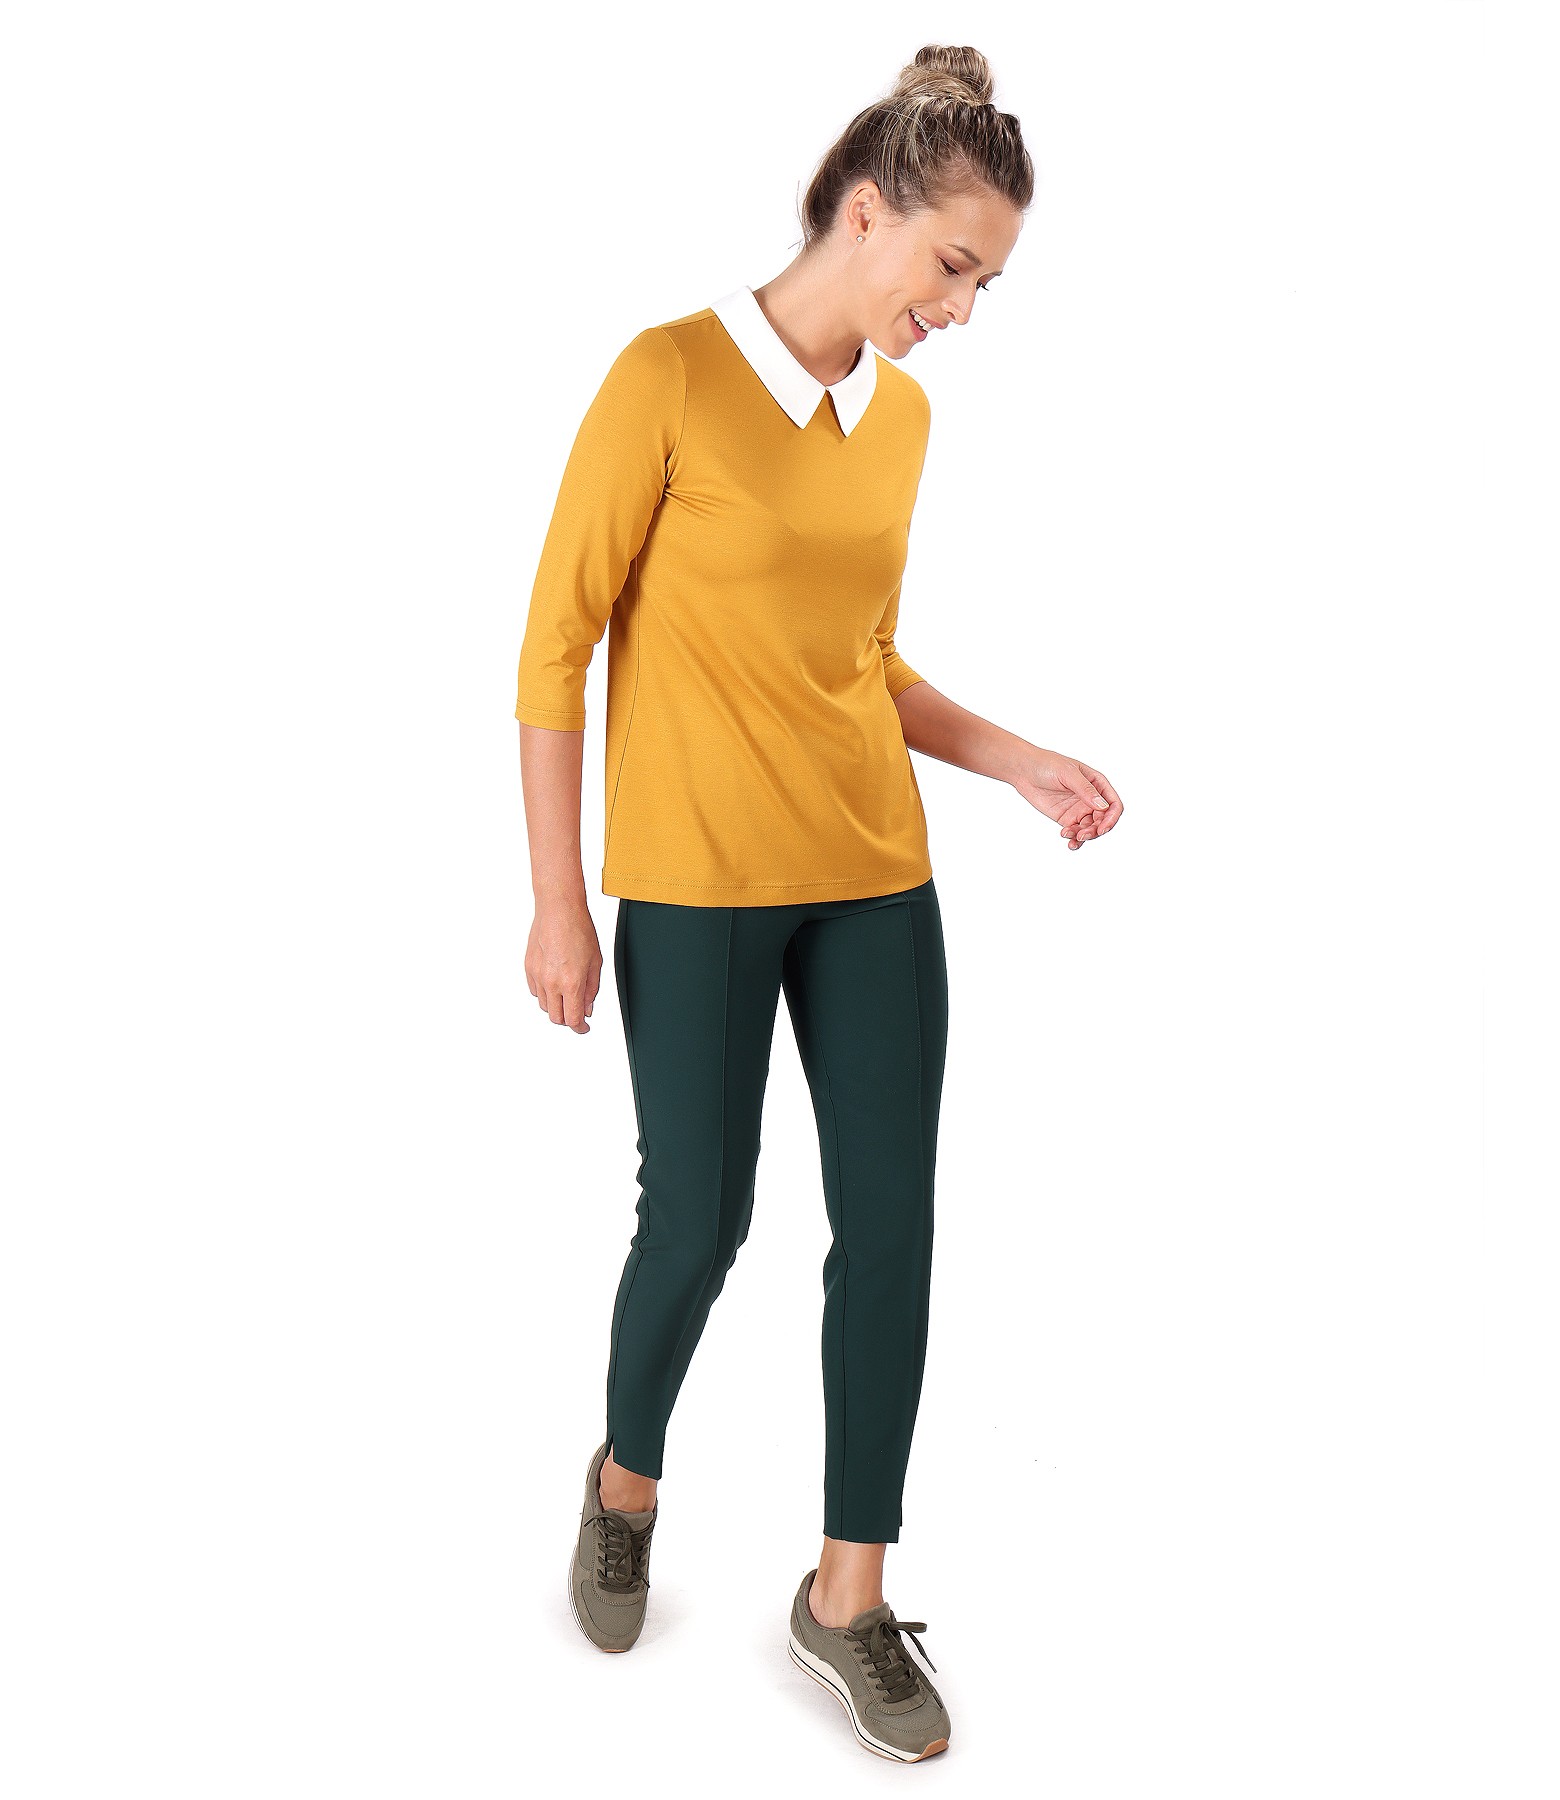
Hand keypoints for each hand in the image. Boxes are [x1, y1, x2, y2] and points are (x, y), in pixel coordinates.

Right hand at [526, 897, 603, 1031]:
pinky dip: (545, 993)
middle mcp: (551, 982)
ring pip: (544, 1006)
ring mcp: (538, 976)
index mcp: (571, 983)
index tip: (584, 1028)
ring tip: (566, 993)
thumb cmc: (578, 929)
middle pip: (556, 1018)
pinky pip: (535, 991)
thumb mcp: (595, 962)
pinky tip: (554, 983)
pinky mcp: (528, 968)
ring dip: (556, 1006)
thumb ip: (591, 989)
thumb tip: (588, 1007)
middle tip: (576, 1012)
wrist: (559, 910)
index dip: (580, 1028)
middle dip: (568, 1019)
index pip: (573, 1019)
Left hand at [1012, 750, 1122, 850]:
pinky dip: (1075, 840)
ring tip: (1072, 837)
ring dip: (1084, 836)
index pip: (1113, 804)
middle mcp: (1091, 798)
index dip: (1111, 818)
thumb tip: (1102, 806)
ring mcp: (1078, 809)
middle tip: (1082, 835)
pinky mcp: (1066, 818)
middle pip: (1103, 820)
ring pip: (1090, 829)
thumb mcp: (1068, 773)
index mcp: (1097, 783)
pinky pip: (1076, 832)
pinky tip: (1069, 841)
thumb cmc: (1046, 764)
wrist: (1023, 770)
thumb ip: (1085, 790)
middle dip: (1096, 830)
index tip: (1102, 828)